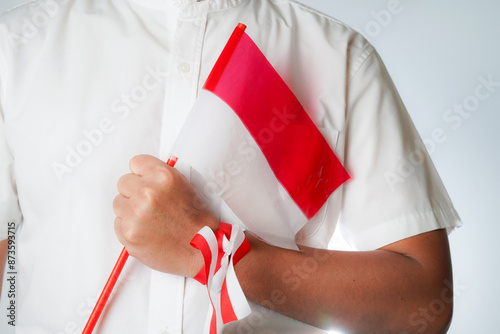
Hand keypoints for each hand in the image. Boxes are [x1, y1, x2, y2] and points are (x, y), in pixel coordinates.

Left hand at [113, 154, 218, 276]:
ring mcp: (135, 213)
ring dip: (130, 210)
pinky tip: (147, 232)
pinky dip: (129, 228)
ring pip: (118, 203)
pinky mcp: (128, 233)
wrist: (202, 250)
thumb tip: (141, 174)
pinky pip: (118, 223)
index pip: (136, 163)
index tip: (146, 182)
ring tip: (150, 220)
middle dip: (134, 192)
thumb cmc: (196, 221)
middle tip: (149, 204)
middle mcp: (148, 192)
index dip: (141, 174)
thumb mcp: (185, 187)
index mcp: (163, 176)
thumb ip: (160, 177)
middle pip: (123, 182)